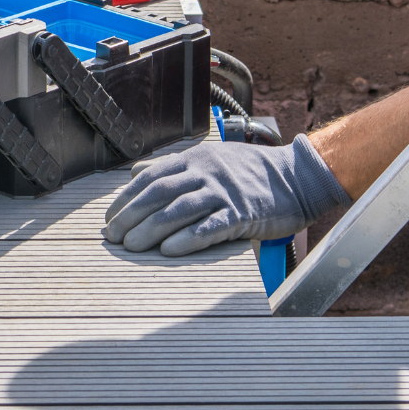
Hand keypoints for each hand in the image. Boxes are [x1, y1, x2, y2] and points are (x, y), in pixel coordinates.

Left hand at [103, 134, 348, 256]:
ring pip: (178, 210)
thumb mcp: (210, 158)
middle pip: (159, 194)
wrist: (298, 177)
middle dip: (131, 216)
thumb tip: (134, 173)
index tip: (110, 218)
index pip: (150, 177)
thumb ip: (172, 167)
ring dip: (151, 230)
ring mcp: (224, 192)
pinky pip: (210, 227)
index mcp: (194, 158)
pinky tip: (169, 251)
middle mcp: (205, 172)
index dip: (126, 198)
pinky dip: (187, 239)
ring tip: (132, 247)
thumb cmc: (251, 172)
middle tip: (113, 237)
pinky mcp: (242, 213)